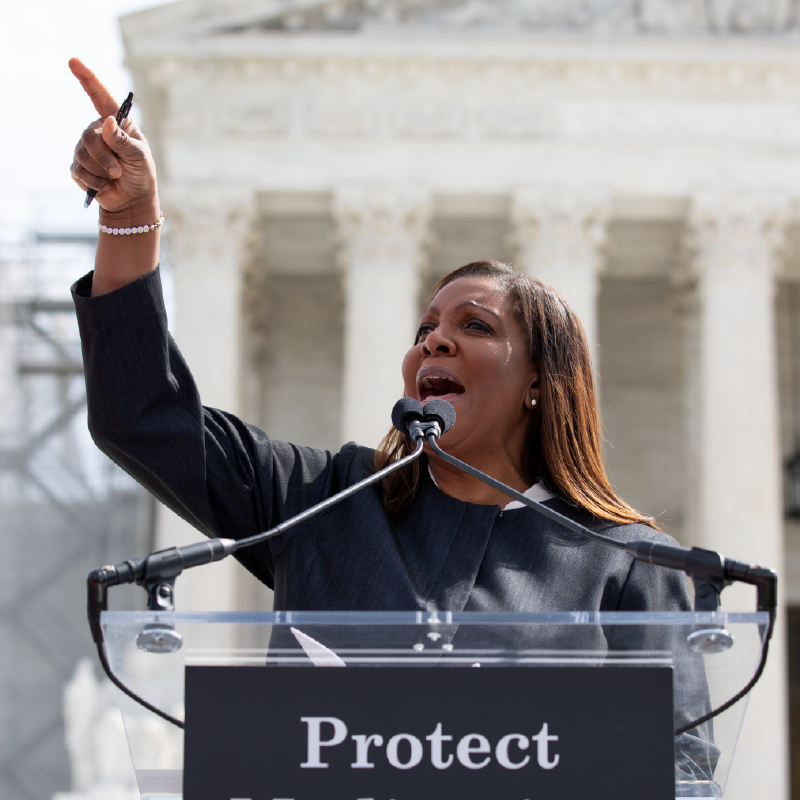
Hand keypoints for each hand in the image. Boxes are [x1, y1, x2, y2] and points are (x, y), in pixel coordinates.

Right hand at [69, 58, 157, 217]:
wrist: (132, 200)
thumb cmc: (140, 174)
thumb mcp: (139, 157)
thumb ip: (123, 141)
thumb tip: (107, 121)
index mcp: (116, 123)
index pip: (100, 96)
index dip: (87, 78)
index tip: (73, 61)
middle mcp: (98, 131)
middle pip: (89, 137)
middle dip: (105, 158)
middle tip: (118, 171)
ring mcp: (86, 148)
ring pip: (82, 154)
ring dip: (101, 171)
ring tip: (114, 177)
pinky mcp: (78, 165)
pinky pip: (78, 170)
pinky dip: (94, 181)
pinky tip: (105, 185)